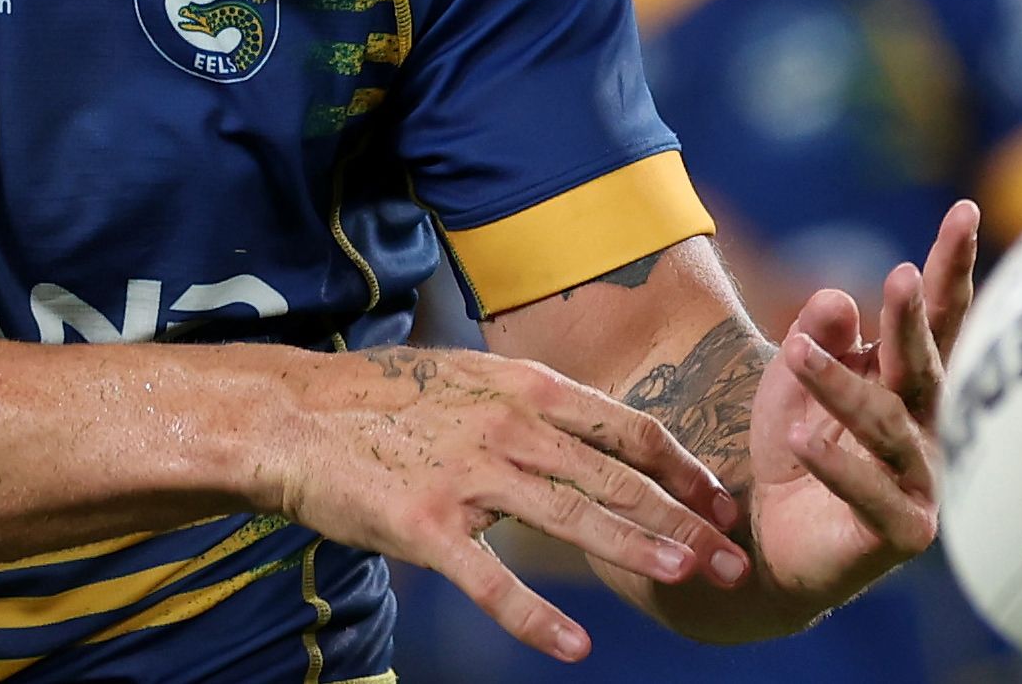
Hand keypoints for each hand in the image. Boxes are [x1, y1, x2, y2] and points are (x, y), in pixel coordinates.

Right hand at [262, 346, 748, 660]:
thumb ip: (526, 400)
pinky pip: (490, 581)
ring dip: (634, 550)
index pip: (627, 428)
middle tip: (731, 559)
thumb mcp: (465, 375)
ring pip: (571, 518)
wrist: (291, 416)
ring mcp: (467, 475)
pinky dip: (534, 617)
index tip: (721, 500)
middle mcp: (507, 426)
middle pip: (615, 478)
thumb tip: (584, 425)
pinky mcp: (426, 525)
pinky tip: (573, 647)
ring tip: (685, 577)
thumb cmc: (378, 398)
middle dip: (682, 519)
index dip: (682, 467)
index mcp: (522, 387)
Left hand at [743, 200, 978, 611]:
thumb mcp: (792, 381)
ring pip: (887, 426)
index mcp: (911, 383)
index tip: (962, 212)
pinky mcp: (900, 533)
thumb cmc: (795, 450)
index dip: (950, 268)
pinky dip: (835, 465)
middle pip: (925, 366)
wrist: (769, 541)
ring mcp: (920, 483)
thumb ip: (816, 337)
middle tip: (898, 277)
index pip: (936, 319)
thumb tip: (838, 296)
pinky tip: (802, 438)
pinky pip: (870, 495)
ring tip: (798, 356)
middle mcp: (928, 429)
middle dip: (912, 322)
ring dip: (843, 386)